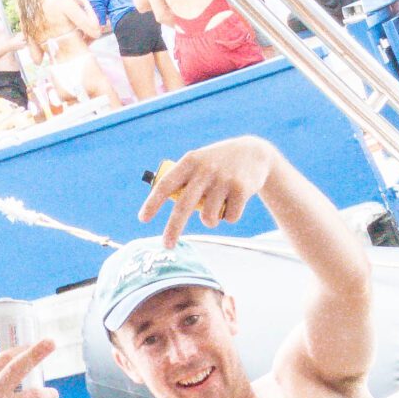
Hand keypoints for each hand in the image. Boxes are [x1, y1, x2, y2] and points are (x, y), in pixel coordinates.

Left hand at [144, 138, 280, 246]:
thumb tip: (161, 207)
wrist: (255, 152)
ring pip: (208, 217)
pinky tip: (235, 201)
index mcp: (190, 161)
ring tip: (216, 208)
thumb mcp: (199, 163)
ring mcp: (224, 180)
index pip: (166, 185)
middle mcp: (206, 170)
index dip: (153, 203)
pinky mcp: (241, 189)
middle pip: (184, 206)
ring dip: (210, 221)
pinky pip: (229, 218)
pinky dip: (230, 216)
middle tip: (167, 245)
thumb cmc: (218, 163)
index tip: (143, 219)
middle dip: (173, 229)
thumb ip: (184, 181)